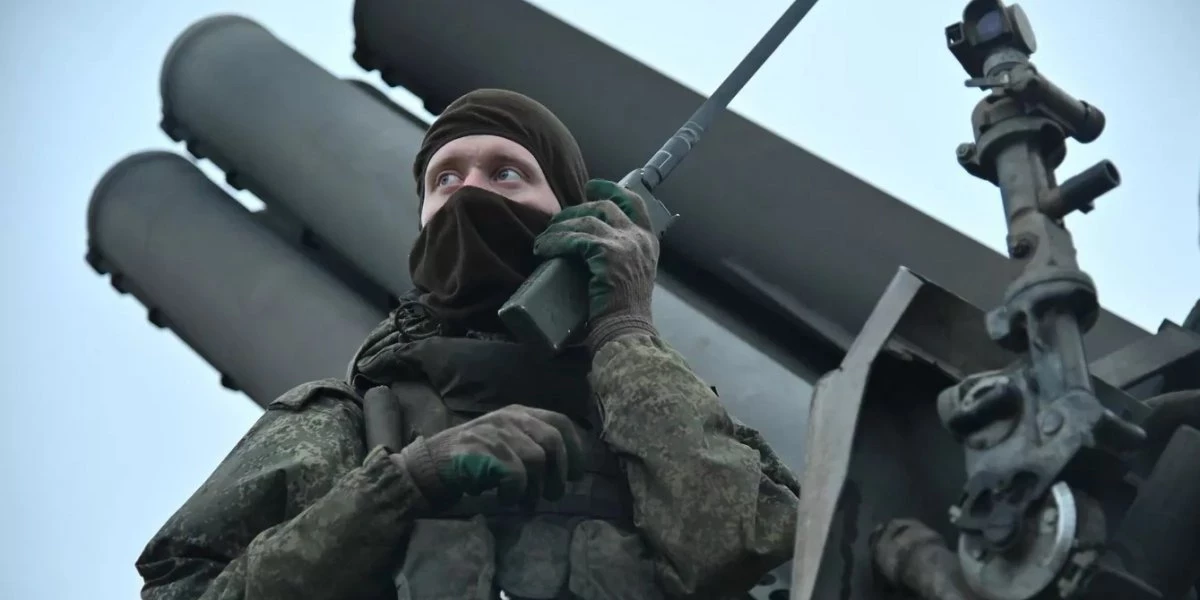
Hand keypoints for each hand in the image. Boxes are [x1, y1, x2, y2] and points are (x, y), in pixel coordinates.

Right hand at [394, 405, 584, 506]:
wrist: (429, 466)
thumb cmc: (473, 459)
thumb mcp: (506, 443)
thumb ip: (533, 445)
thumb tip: (568, 469)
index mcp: (519, 413)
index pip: (560, 422)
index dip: (575, 449)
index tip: (577, 474)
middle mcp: (509, 418)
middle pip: (553, 441)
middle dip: (559, 472)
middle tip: (552, 495)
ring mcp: (495, 432)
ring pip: (536, 459)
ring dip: (535, 487)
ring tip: (525, 501)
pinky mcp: (482, 451)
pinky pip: (515, 474)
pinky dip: (515, 492)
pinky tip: (506, 499)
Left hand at [533, 179, 659, 349]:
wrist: (626, 332)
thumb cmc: (622, 314)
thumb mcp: (630, 277)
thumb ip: (619, 259)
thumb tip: (589, 248)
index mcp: (648, 243)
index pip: (635, 204)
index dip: (612, 190)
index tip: (592, 187)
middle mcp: (640, 239)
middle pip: (605, 207)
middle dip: (576, 210)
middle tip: (556, 222)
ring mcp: (625, 244)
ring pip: (586, 220)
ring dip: (560, 227)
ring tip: (543, 240)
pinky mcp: (607, 253)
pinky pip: (575, 238)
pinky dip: (555, 241)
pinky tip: (542, 249)